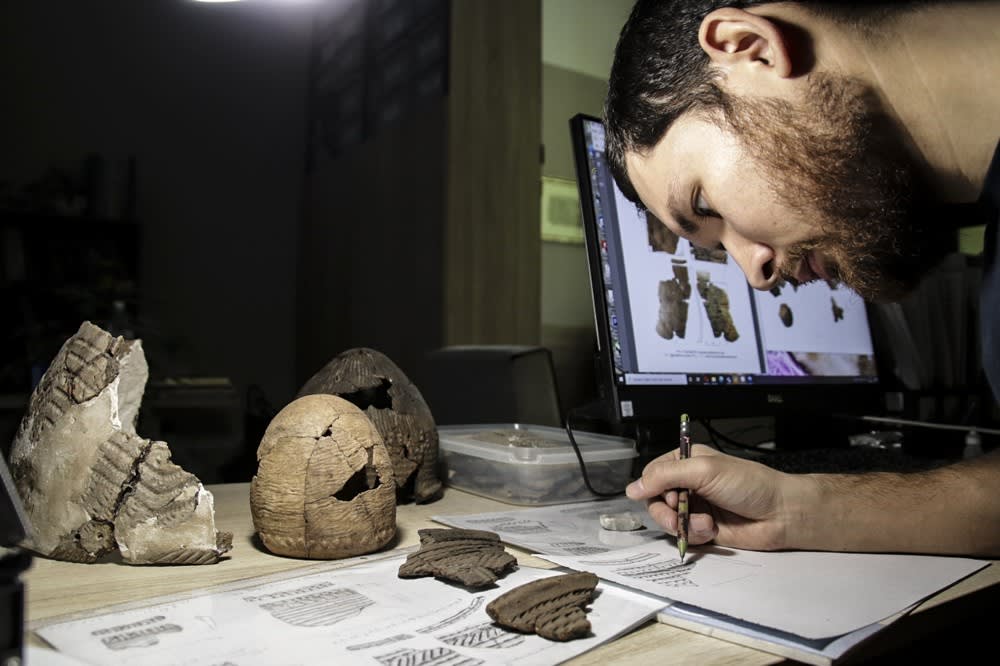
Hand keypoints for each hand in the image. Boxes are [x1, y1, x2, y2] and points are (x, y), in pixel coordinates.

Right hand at [626, 444, 801, 550]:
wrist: (781, 514)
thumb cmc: (748, 484)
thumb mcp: (704, 470)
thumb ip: (665, 477)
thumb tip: (632, 489)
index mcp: (687, 462)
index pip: (653, 474)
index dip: (652, 487)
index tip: (665, 495)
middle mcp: (688, 484)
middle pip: (655, 500)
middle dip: (665, 511)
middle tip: (679, 515)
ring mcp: (695, 507)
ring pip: (667, 520)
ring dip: (681, 524)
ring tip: (704, 524)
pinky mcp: (704, 529)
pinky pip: (684, 535)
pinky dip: (694, 535)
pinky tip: (712, 531)